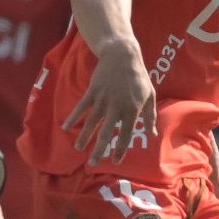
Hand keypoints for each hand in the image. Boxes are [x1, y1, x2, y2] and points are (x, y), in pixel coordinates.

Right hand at [62, 43, 154, 164]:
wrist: (122, 55)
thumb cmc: (138, 76)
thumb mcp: (150, 95)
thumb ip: (150, 116)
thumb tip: (152, 134)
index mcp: (132, 110)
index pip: (125, 135)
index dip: (120, 150)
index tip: (115, 161)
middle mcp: (116, 107)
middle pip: (106, 133)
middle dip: (99, 150)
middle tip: (93, 164)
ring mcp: (102, 99)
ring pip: (91, 123)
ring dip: (84, 137)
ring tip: (78, 148)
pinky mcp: (92, 92)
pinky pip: (81, 107)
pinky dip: (73, 117)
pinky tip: (66, 127)